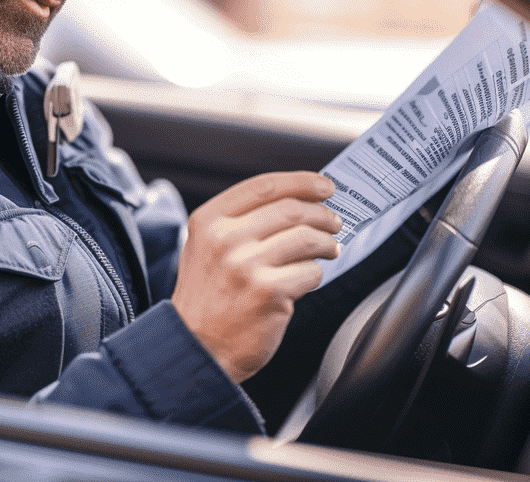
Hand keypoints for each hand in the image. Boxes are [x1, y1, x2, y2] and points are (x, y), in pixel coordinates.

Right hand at [171, 171, 340, 383]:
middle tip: (333, 221)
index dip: (301, 182)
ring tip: (330, 248)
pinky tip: (309, 277)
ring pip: (306, 238)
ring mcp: (246, 265)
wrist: (196, 347)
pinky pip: (310, 272)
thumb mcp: (205, 246)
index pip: (264, 186)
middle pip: (291, 209)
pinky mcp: (269, 293)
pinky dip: (316, 273)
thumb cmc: (206, 296)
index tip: (323, 186)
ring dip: (326, 242)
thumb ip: (238, 221)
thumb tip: (293, 201)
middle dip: (321, 213)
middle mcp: (225, 238)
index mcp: (209, 220)